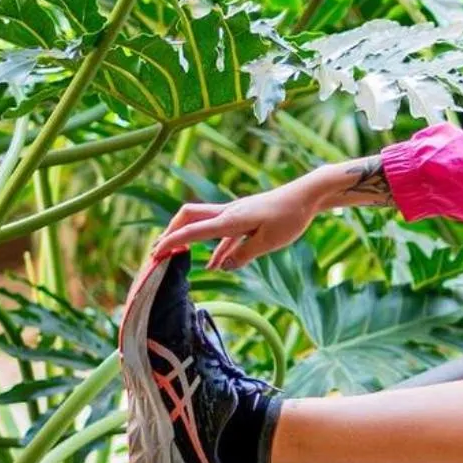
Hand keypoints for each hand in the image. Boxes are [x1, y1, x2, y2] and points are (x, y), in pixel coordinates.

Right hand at [151, 176, 325, 271]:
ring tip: (175, 257)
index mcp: (231, 220)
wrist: (307, 195)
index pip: (193, 231)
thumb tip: (220, 266)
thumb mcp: (268, 242)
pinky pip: (222, 232)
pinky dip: (214, 247)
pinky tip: (214, 264)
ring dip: (187, 237)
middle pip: (188, 216)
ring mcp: (235, 214)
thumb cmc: (290, 217)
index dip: (172, 243)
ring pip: (202, 223)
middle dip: (171, 232)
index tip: (155, 254)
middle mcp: (228, 213)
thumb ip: (243, 255)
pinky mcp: (244, 218)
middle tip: (158, 251)